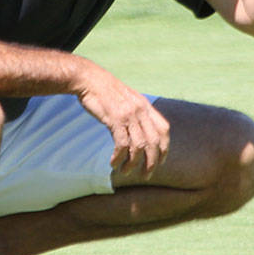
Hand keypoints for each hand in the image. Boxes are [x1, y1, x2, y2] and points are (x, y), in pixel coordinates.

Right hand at [74, 60, 170, 176]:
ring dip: (133, 163)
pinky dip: (119, 157)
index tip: (160, 161)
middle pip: (154, 142)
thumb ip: (136, 111)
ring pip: (139, 146)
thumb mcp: (127, 98)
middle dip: (151, 162)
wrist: (88, 79)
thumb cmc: (104, 90)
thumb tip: (140, 130)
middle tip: (145, 175)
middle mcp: (140, 110)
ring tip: (126, 172)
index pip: (164, 129)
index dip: (165, 147)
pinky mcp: (115, 119)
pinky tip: (113, 163)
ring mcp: (129, 114)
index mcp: (145, 105)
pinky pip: (122, 144)